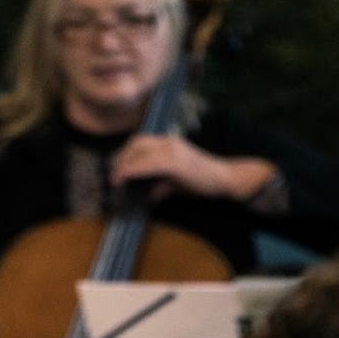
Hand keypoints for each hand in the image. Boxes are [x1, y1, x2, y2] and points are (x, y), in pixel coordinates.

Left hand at [111, 134, 277, 202]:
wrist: (224, 179)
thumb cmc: (202, 181)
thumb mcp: (176, 182)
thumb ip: (162, 185)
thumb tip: (150, 195)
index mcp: (168, 143)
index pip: (140, 142)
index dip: (125, 154)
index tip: (115, 169)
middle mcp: (169, 142)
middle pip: (136, 143)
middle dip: (121, 159)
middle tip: (113, 176)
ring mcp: (173, 150)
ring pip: (140, 152)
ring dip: (124, 166)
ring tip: (116, 180)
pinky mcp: (176, 162)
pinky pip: (149, 164)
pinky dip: (134, 170)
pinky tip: (125, 178)